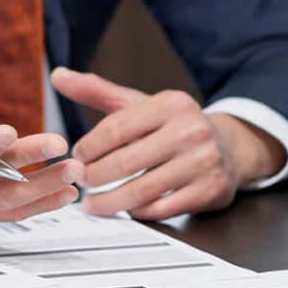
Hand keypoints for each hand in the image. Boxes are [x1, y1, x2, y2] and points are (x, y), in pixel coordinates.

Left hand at [51, 68, 285, 219]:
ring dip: (109, 202)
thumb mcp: (140, 103)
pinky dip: (138, 212)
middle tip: (81, 183)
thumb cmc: (174, 126)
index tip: (77, 157)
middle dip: (94, 177)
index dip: (89, 147)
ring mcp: (202, 162)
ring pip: (141, 191)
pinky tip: (126, 208)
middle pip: (125, 162)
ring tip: (93, 204)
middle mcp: (190, 130)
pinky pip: (161, 209)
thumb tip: (58, 75)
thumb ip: (98, 91)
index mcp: (171, 104)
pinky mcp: (209, 189)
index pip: (116, 127)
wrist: (229, 147)